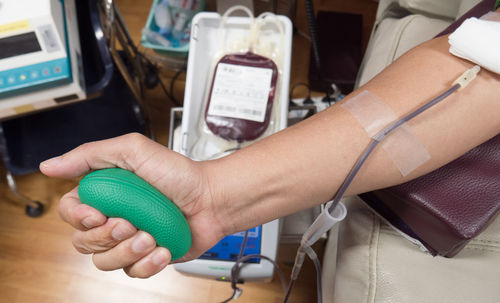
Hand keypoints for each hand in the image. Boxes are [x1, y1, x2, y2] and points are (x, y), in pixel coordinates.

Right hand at [40, 133, 225, 277]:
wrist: (211, 199)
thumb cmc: (178, 173)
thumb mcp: (133, 150)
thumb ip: (89, 155)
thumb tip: (49, 165)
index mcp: (105, 193)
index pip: (71, 212)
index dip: (78, 218)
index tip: (97, 213)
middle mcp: (113, 217)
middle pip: (83, 242)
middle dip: (106, 236)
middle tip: (129, 222)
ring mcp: (130, 239)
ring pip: (105, 261)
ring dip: (128, 250)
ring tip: (150, 236)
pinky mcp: (147, 257)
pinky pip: (132, 272)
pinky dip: (147, 263)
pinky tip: (162, 247)